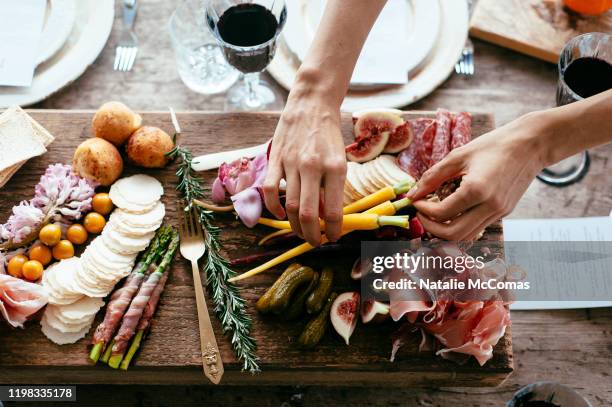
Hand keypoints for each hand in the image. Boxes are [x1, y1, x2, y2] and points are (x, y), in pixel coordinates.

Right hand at [263, 91, 346, 245]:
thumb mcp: (340, 159)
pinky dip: (275, 208)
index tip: (333, 237)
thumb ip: (333, 186)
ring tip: (301, 232)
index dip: (334, 230)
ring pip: (291, 206)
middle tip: (315, 242)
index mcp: (336, 168)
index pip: (334, 211)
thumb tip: (327, 215)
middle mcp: (314, 167)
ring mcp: (292, 163)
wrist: (311, 103)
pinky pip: (272, 190)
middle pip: (310, 214)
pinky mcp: (276, 159)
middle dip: (312, 235)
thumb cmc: (328, 134)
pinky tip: (282, 215)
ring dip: (295, 226)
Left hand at [406, 114, 547, 240]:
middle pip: (453, 234)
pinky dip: (460, 224)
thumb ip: (432, 177)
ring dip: (445, 230)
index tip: (415, 200)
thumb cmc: (494, 145)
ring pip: (466, 236)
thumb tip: (412, 194)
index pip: (441, 213)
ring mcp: (499, 212)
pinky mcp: (504, 213)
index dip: (423, 209)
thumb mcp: (458, 156)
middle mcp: (490, 206)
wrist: (531, 145)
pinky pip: (477, 227)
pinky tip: (452, 209)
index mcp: (477, 189)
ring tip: (434, 213)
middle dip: (431, 227)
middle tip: (421, 212)